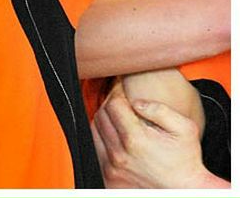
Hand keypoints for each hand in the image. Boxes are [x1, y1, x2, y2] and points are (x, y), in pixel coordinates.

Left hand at [92, 82, 224, 187]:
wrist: (184, 189)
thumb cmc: (185, 159)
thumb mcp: (185, 129)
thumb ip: (161, 110)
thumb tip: (137, 102)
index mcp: (135, 139)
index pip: (114, 104)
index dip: (118, 92)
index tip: (124, 91)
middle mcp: (119, 154)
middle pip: (102, 115)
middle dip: (111, 103)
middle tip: (122, 101)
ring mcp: (111, 166)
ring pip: (95, 130)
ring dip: (104, 119)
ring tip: (119, 117)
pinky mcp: (108, 176)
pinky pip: (95, 148)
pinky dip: (101, 137)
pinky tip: (115, 134)